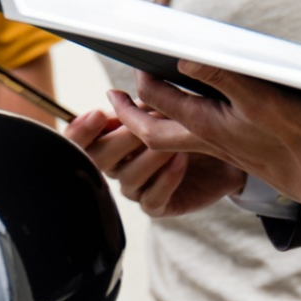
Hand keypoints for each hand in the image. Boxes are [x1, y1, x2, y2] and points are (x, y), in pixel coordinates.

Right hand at [66, 107, 246, 217]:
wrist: (223, 151)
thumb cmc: (185, 127)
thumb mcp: (160, 111)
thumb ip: (135, 107)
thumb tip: (113, 95)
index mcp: (108, 140)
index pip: (77, 141)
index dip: (80, 131)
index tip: (98, 114)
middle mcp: (116, 166)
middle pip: (98, 160)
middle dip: (120, 140)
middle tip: (142, 126)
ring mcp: (135, 187)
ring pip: (128, 177)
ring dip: (149, 157)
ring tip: (170, 142)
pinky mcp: (157, 205)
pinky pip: (153, 197)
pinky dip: (166, 178)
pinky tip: (180, 160)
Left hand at [107, 61, 300, 209]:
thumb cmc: (300, 139)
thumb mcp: (262, 98)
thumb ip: (221, 77)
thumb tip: (181, 61)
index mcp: (205, 126)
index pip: (156, 105)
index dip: (138, 87)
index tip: (124, 72)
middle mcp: (207, 140)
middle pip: (153, 133)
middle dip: (129, 117)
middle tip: (112, 99)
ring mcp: (224, 148)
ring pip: (173, 139)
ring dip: (153, 122)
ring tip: (145, 103)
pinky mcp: (241, 151)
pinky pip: (196, 142)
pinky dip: (182, 127)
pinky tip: (195, 115)